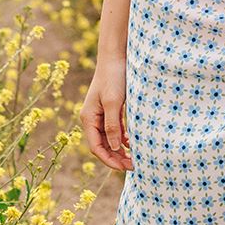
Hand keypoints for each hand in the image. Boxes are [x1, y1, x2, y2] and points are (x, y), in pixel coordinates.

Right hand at [79, 55, 133, 171]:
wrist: (116, 56)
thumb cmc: (113, 77)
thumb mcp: (114, 102)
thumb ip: (113, 125)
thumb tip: (116, 148)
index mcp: (89, 118)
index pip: (96, 147)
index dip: (109, 160)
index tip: (124, 168)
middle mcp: (93, 118)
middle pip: (103, 145)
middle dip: (116, 157)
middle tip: (134, 166)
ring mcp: (101, 114)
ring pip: (110, 138)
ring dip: (121, 150)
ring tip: (135, 158)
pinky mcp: (111, 108)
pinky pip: (116, 129)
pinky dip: (123, 138)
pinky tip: (133, 142)